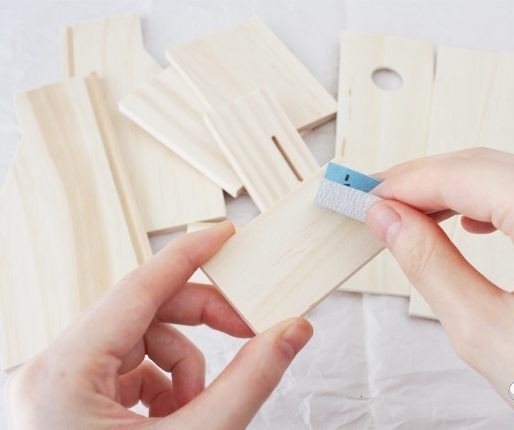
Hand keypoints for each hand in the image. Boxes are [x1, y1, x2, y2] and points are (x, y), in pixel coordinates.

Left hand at [5, 222, 312, 428]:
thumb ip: (251, 379)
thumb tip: (292, 332)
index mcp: (67, 371)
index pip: (139, 286)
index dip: (189, 255)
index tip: (224, 234)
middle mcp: (53, 369)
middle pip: (144, 313)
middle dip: (201, 325)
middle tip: (249, 333)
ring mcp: (59, 386)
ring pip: (142, 343)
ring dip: (183, 368)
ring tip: (195, 413)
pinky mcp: (71, 401)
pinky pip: (130, 369)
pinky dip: (164, 387)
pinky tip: (172, 421)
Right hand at [366, 148, 513, 427]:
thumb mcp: (486, 331)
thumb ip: (428, 263)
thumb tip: (388, 219)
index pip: (460, 174)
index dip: (403, 183)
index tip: (365, 196)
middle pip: (485, 165)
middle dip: (425, 183)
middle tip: (379, 206)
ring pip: (512, 174)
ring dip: (457, 189)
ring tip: (413, 216)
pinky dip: (497, 200)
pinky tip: (469, 219)